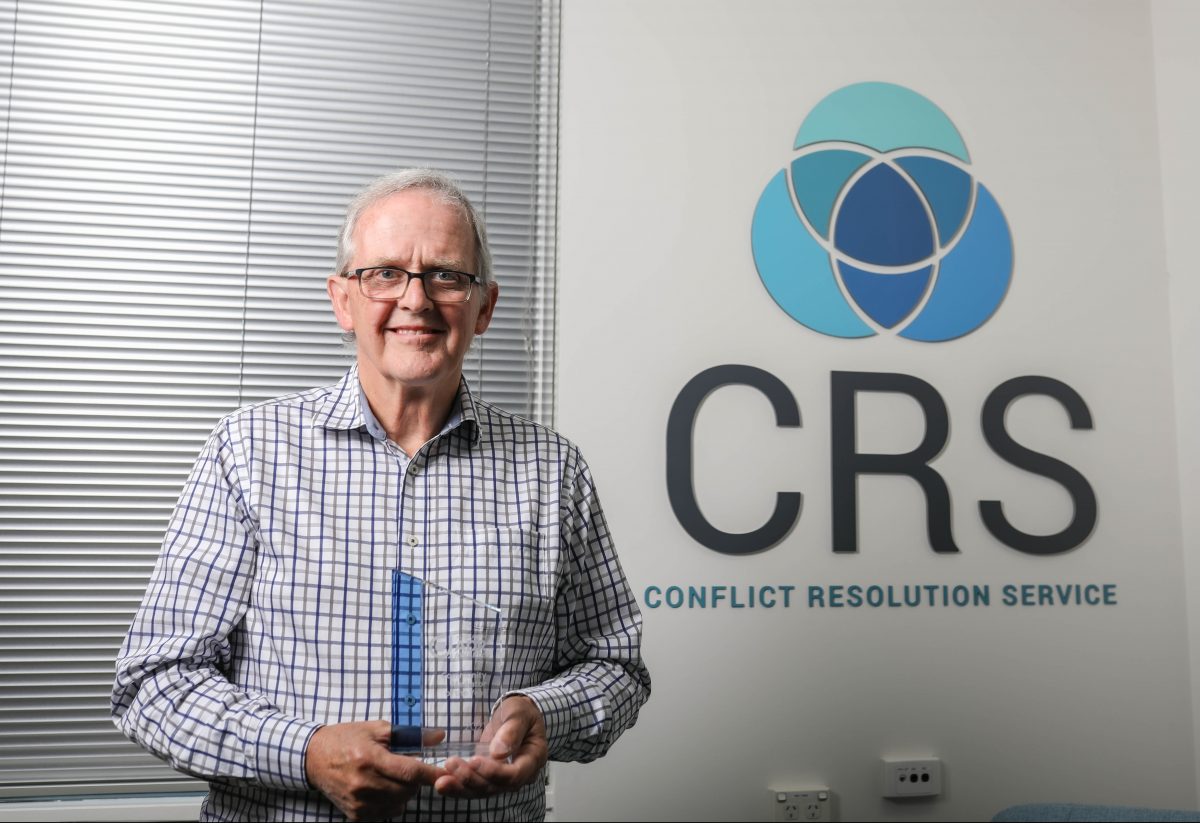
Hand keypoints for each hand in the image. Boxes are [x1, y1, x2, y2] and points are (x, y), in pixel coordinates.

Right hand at [305, 720, 446, 820]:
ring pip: (400, 803)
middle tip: (408, 767)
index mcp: (370, 759)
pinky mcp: (355, 815)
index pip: (410, 771)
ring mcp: (358, 802)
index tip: (449, 773)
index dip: (433, 774)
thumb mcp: (376, 729)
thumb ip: (410, 734)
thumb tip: (439, 736)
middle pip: (408, 790)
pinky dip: (391, 801)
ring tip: (392, 776)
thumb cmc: (346, 739)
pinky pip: (386, 812)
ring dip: (404, 792)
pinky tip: (382, 788)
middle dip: (416, 780)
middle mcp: (364, 784)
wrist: (313, 758)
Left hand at [434, 695, 548, 798]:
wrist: (517, 717)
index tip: (474, 760)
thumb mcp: (520, 713)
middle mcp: (519, 775)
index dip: (494, 771)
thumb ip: (512, 731)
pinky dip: (456, 786)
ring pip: (481, 791)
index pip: (514, 775)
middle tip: (451, 764)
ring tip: (441, 781)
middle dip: (471, 778)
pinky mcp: (487, 778)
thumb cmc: (522, 713)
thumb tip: (499, 752)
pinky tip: (441, 782)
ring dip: (460, 786)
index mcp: (532, 760)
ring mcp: (502, 779)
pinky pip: (472, 786)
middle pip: (494, 787)